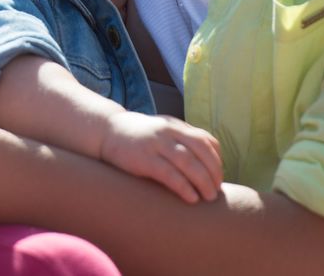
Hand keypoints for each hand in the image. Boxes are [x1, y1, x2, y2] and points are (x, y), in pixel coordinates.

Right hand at [99, 110, 222, 203]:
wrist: (106, 131)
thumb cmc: (138, 137)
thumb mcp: (162, 131)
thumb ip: (181, 140)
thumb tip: (205, 164)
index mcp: (175, 125)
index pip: (206, 140)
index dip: (217, 160)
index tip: (217, 178)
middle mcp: (168, 131)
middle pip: (201, 150)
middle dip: (213, 172)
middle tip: (216, 191)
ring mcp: (155, 144)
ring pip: (188, 161)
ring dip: (203, 181)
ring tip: (208, 197)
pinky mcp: (143, 158)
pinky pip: (169, 173)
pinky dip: (183, 186)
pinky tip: (191, 198)